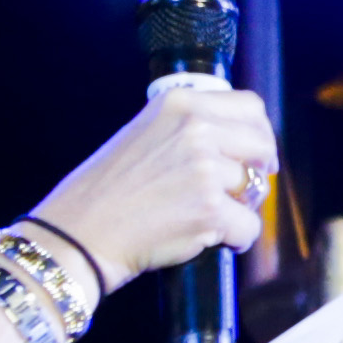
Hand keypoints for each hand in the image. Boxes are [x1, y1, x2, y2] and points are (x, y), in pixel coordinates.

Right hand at [31, 74, 278, 289]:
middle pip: (261, 145)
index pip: (249, 106)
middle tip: (242, 192)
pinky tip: (211, 239)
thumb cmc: (107, 191)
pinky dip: (236, 239)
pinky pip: (249, 227)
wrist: (80, 233)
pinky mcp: (209, 210)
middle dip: (259, 170)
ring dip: (240, 208)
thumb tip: (242, 141)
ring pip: (256, 189)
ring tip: (208, 217)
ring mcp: (205, 169)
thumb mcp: (145, 133)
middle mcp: (195, 129)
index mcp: (179, 103)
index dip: (260, 133)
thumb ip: (190, 128)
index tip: (258, 152)